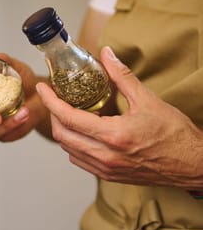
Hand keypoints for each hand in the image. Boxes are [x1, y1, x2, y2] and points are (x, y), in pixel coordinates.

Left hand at [36, 46, 202, 189]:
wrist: (192, 164)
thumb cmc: (175, 134)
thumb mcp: (148, 100)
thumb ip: (122, 76)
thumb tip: (106, 54)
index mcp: (113, 135)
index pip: (68, 117)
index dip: (50, 101)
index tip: (42, 88)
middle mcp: (105, 156)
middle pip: (62, 135)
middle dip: (53, 114)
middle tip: (55, 99)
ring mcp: (105, 169)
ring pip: (68, 149)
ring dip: (62, 130)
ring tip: (67, 113)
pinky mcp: (109, 176)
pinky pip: (79, 160)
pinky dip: (73, 144)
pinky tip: (81, 132)